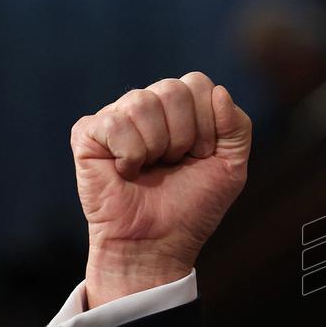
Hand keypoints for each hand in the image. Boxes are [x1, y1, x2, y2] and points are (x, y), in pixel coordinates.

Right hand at [70, 72, 251, 306]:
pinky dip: (130, 155)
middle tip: (175, 163)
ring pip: (142, 101)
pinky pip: (114, 123)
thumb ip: (238, 128)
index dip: (207, 123)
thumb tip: (219, 91)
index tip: (201, 155)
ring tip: (151, 168)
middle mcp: (148, 107)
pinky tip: (127, 172)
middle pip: (173, 89)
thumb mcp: (231, 167)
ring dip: (157, 146)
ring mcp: (117, 117)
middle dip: (184, 135)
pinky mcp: (88, 133)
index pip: (198, 83)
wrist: (159, 242)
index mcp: (182, 109)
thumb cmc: (192, 206)